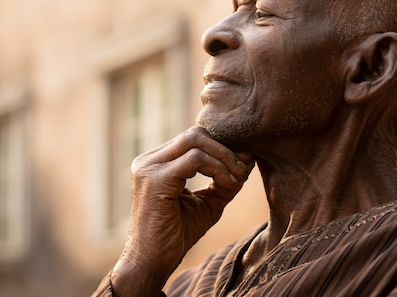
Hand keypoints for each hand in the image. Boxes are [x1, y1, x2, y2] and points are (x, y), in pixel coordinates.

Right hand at [110, 126, 254, 296]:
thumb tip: (248, 158)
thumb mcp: (207, 203)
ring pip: (195, 140)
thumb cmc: (175, 236)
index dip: (221, 146)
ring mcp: (149, 168)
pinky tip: (227, 185)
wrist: (151, 264)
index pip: (193, 138)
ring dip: (223, 157)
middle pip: (195, 134)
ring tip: (236, 179)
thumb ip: (224, 180)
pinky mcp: (155, 180)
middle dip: (224, 148)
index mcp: (155, 162)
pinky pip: (194, 159)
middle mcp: (148, 160)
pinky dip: (217, 168)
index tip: (243, 164)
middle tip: (243, 169)